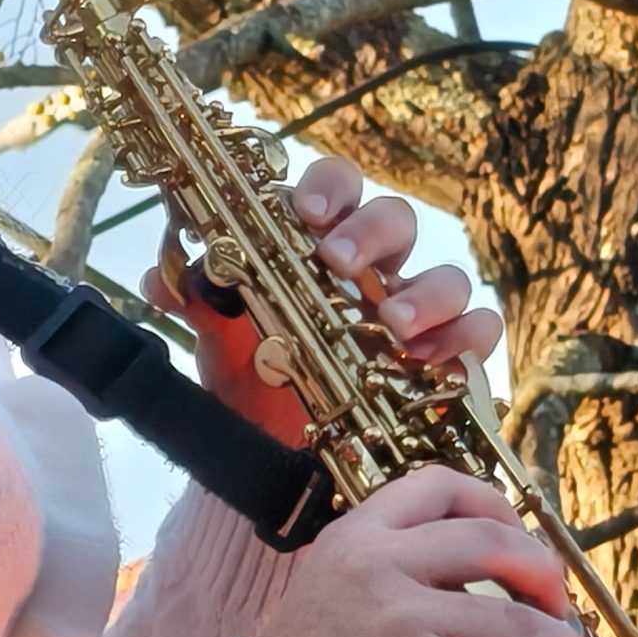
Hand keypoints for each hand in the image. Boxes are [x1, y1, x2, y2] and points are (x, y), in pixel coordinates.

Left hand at [141, 153, 503, 441]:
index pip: (337, 188)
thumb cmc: (251, 371)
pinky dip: (465, 340)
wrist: (269, 448)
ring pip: (447, 275)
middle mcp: (372, 271)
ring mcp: (411, 314)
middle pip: (397, 219)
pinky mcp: (440, 360)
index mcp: (319, 244)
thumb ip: (193, 297)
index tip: (304, 214)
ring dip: (426, 293)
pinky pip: (478, 334)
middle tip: (340, 262)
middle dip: (372, 233)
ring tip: (394, 326)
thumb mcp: (216, 334)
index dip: (328, 189)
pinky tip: (432, 361)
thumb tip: (159, 279)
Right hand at [253, 466, 631, 636]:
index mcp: (352, 538)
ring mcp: (400, 615)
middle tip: (554, 605)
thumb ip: (397, 595)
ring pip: (516, 619)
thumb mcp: (331, 607)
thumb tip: (481, 624)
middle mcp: (377, 563)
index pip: (438, 485)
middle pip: (492, 540)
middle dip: (542, 572)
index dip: (494, 507)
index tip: (515, 539)